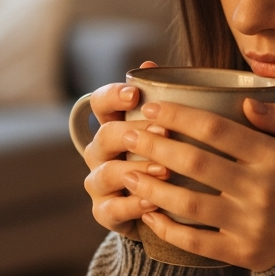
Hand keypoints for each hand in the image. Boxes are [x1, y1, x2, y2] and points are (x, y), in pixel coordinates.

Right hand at [81, 62, 168, 239]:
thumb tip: (152, 63)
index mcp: (115, 126)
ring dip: (136, 169)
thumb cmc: (172, 161)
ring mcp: (100, 183)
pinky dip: (133, 205)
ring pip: (107, 172)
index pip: (100, 103)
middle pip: (105, 135)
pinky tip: (155, 201)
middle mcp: (101, 152)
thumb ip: (166, 101)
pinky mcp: (104, 212)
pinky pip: (112, 209)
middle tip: (165, 131)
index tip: (135, 93)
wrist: (166, 211)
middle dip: (135, 133)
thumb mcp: (175, 131)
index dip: (112, 96)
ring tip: (165, 170)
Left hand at [120, 99, 274, 271]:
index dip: (180, 116)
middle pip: (196, 163)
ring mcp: (249, 224)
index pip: (218, 130)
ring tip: (128, 173)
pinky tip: (148, 214)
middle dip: (155, 145)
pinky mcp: (241, 253)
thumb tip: (247, 101)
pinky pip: (197, 241)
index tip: (153, 107)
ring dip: (153, 187)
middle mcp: (260, 190)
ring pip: (189, 203)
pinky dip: (168, 229)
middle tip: (127, 134)